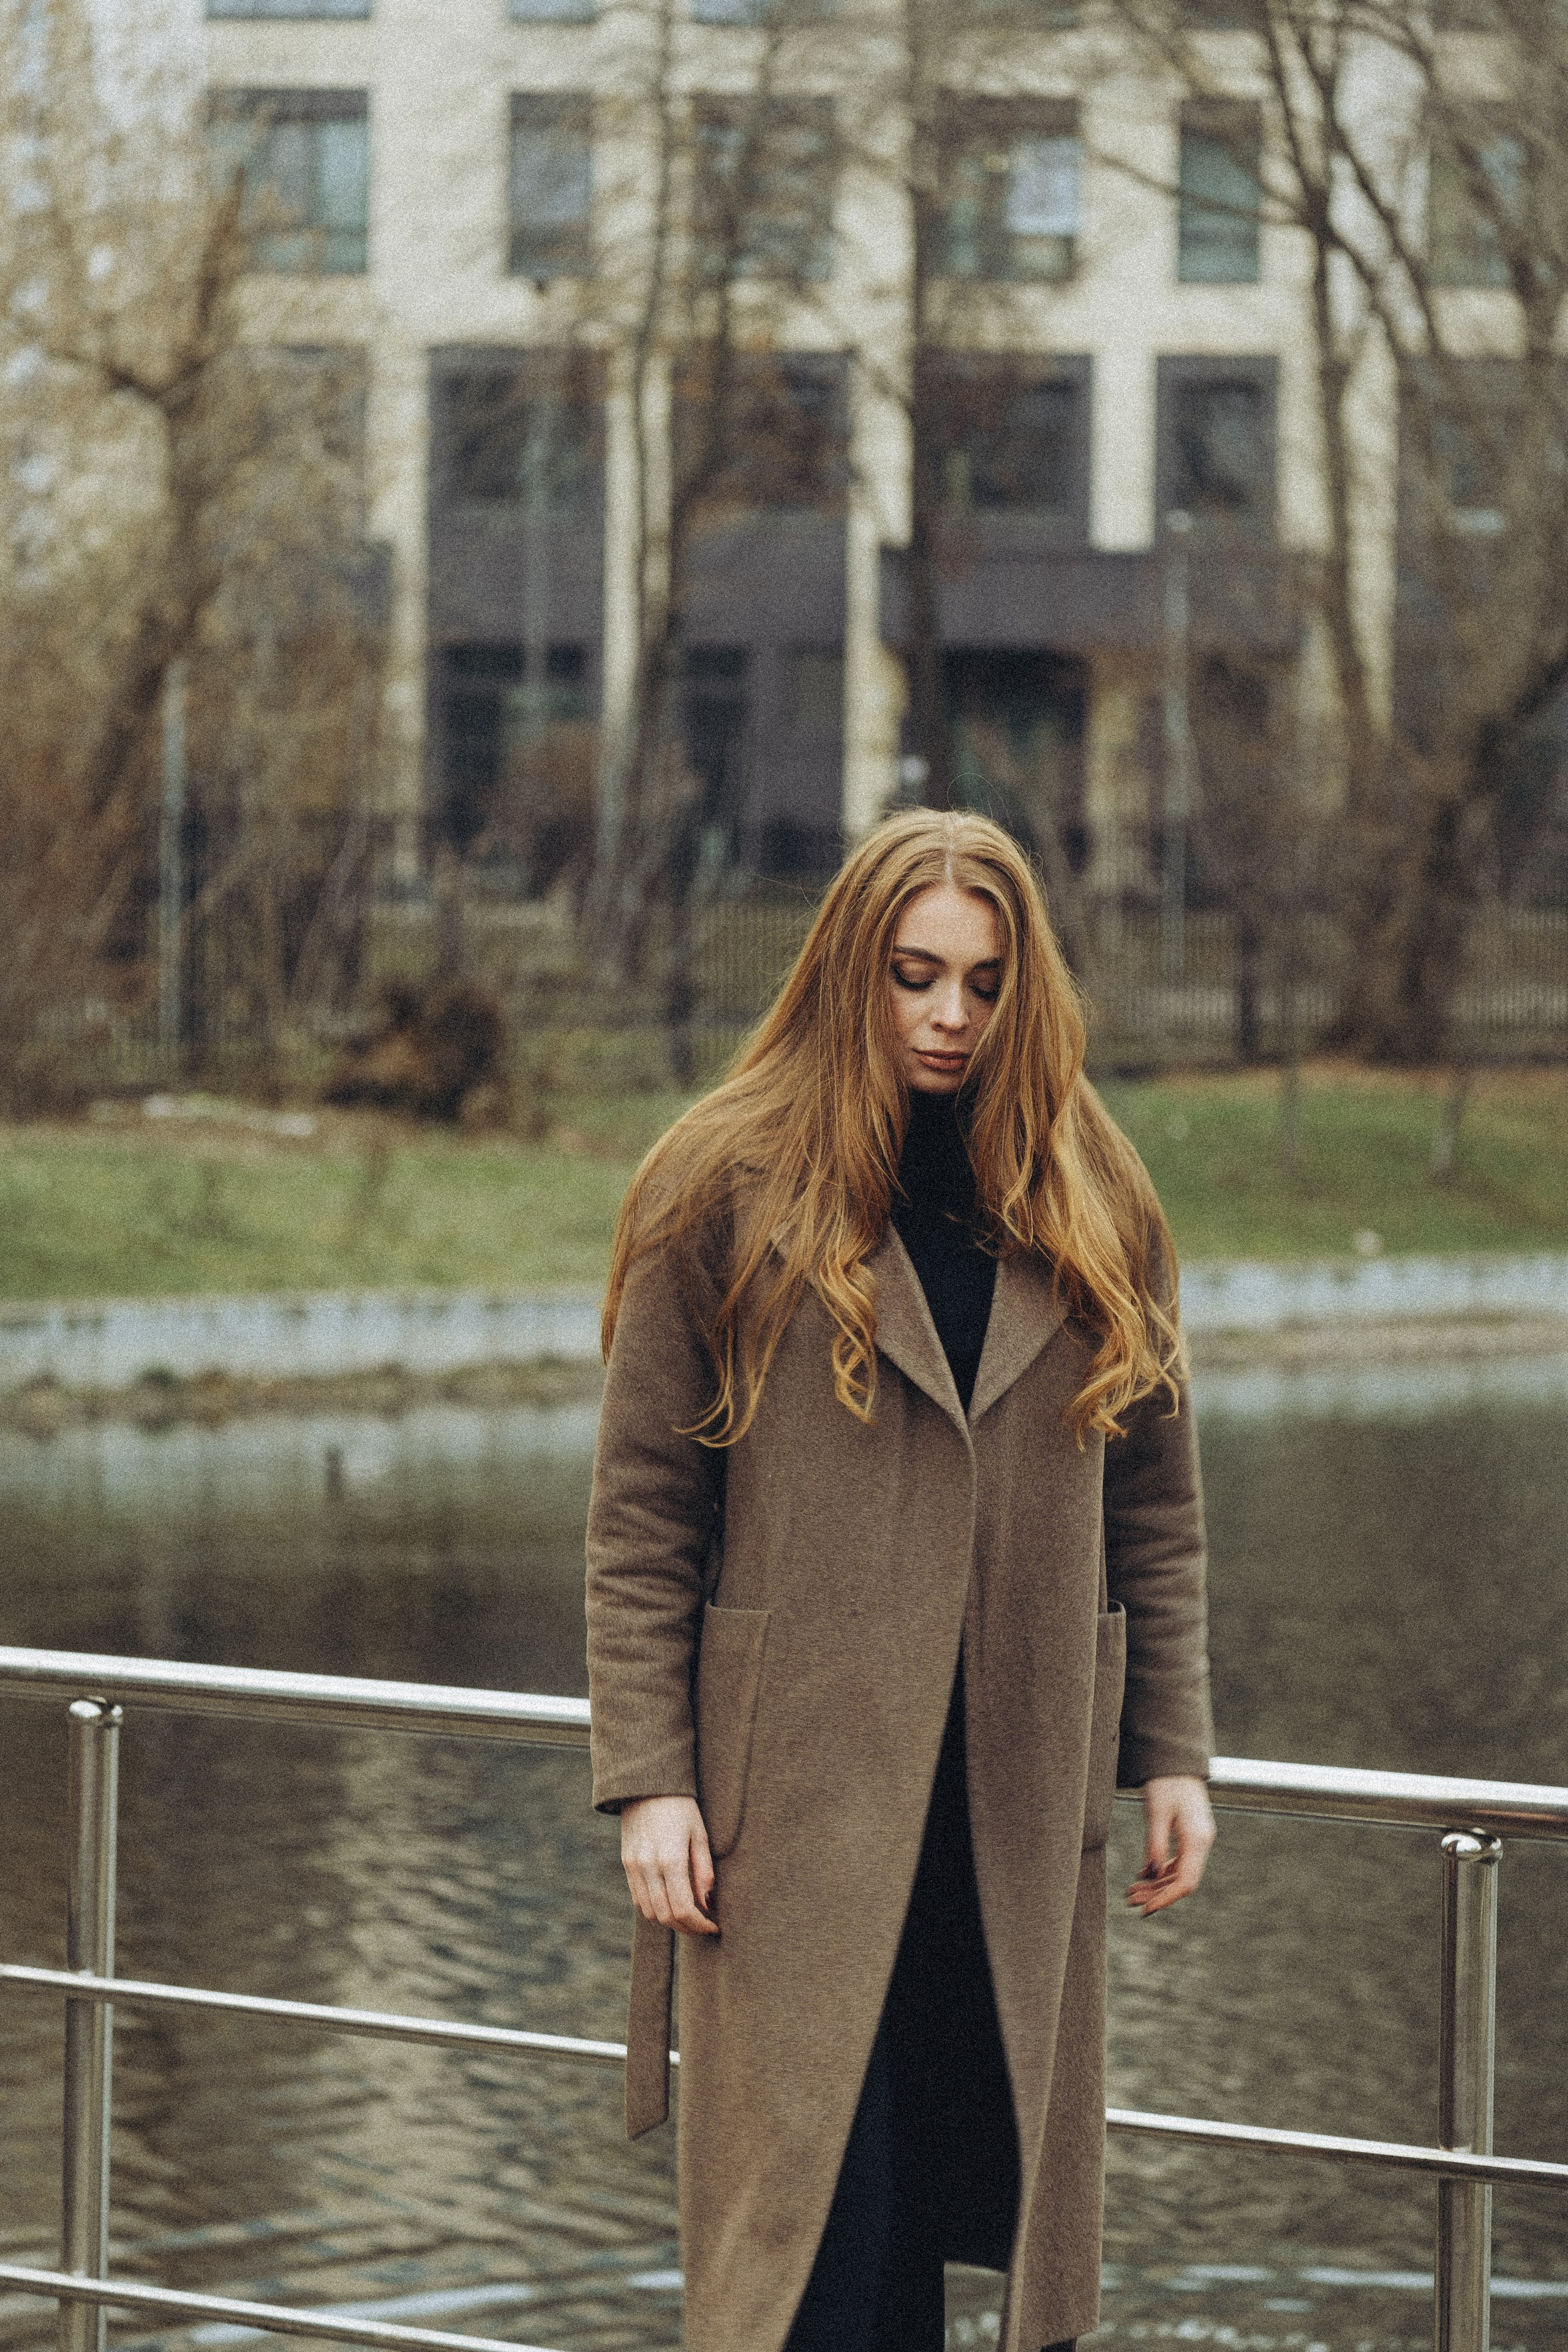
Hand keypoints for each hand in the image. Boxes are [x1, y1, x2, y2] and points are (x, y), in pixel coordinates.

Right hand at [620, 1795, 718, 1936]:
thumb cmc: (681, 1806)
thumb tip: (708, 1904)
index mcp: (671, 1859)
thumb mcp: (700, 1834)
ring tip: (688, 1915)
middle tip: (703, 1926)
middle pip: (665, 1916)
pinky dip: (654, 1907)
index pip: (683, 1909)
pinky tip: (669, 1900)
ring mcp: (633, 1866)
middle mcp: (648, 1866)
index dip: (699, 1925)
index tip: (713, 1927)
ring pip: (649, 1912)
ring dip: (669, 1920)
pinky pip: (637, 1898)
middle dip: (686, 1927)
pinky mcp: (626, 1863)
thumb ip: (704, 1871)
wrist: (646, 1783)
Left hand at [1125, 1775, 1214, 1916]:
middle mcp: (1201, 1843)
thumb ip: (1155, 1846)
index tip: (1145, 1909)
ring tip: (1131, 1892)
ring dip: (1156, 1884)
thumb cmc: (1167, 1782)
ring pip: (1178, 1873)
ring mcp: (1197, 1840)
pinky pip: (1177, 1862)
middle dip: (1156, 1893)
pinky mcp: (1190, 1836)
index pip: (1185, 1882)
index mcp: (1197, 1839)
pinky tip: (1142, 1875)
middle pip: (1181, 1880)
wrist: (1177, 1761)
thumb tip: (1151, 1875)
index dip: (1166, 1898)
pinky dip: (1160, 1871)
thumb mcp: (1156, 1813)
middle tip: (1129, 1900)